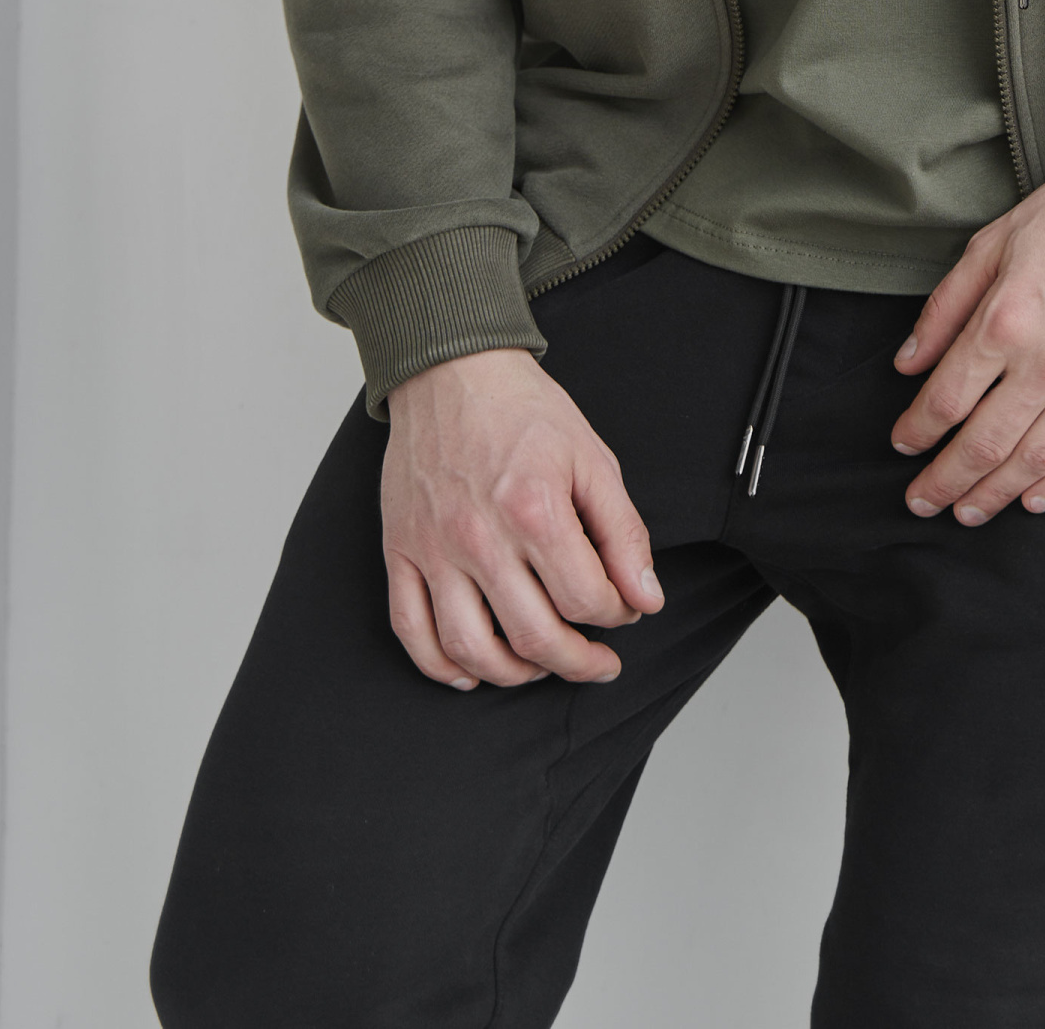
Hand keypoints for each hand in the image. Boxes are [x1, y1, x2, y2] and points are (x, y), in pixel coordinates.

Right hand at [382, 348, 662, 689]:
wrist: (451, 370)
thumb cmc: (524, 410)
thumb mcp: (592, 458)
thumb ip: (623, 532)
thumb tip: (646, 599)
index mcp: (535, 508)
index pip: (585, 599)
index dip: (616, 615)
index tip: (624, 610)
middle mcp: (480, 537)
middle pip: (533, 637)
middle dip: (577, 662)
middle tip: (597, 662)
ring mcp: (433, 548)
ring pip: (471, 649)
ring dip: (515, 675)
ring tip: (541, 666)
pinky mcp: (399, 550)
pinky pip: (411, 631)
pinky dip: (441, 666)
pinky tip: (472, 671)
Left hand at [890, 166, 1044, 524]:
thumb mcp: (991, 243)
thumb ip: (946, 308)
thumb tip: (907, 363)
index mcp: (1005, 321)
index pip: (946, 399)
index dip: (917, 431)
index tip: (903, 445)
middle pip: (984, 443)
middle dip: (945, 480)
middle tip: (923, 502)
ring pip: (1036, 459)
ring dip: (996, 493)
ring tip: (970, 510)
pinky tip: (1034, 499)